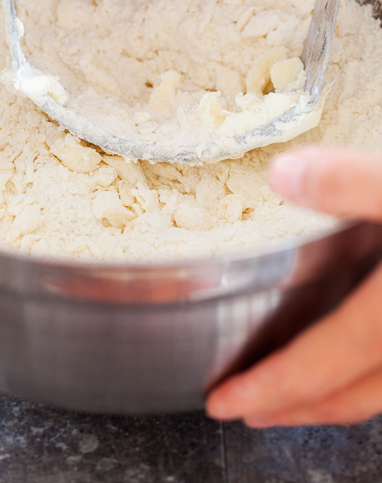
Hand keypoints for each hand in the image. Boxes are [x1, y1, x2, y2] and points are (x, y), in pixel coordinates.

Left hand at [207, 146, 381, 425]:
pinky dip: (363, 373)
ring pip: (378, 392)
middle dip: (290, 409)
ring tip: (291, 398)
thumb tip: (282, 174)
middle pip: (347, 396)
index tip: (221, 402)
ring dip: (330, 399)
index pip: (319, 366)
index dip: (267, 389)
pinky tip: (350, 348)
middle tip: (246, 413)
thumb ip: (350, 182)